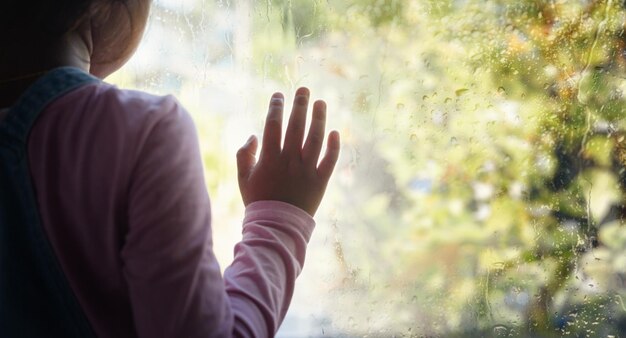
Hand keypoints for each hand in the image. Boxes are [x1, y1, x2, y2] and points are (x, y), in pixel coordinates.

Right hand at [236, 87, 340, 215]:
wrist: (276, 227)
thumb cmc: (258, 201)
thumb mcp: (243, 178)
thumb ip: (244, 154)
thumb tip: (254, 135)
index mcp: (269, 158)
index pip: (273, 125)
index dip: (275, 107)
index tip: (278, 95)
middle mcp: (289, 161)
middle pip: (296, 126)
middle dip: (300, 105)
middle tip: (304, 89)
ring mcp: (306, 170)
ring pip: (315, 139)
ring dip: (319, 118)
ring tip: (321, 102)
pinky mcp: (321, 181)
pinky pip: (330, 160)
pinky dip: (334, 146)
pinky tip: (335, 131)